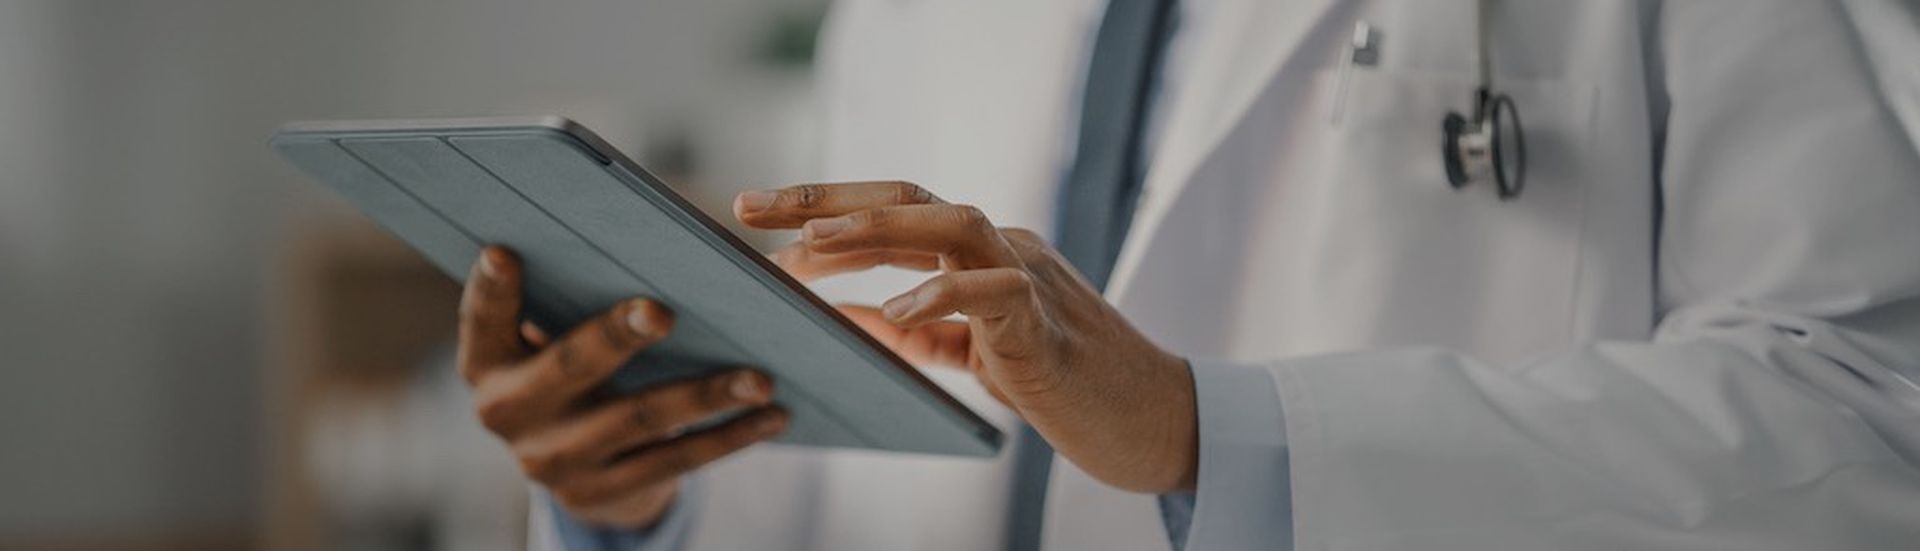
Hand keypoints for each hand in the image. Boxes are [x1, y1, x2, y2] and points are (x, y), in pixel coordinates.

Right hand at [458, 246, 788, 527]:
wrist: (576, 465)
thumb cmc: (574, 364)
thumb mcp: (556, 334)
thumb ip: (575, 295)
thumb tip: (649, 242)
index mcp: (488, 361)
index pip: (483, 320)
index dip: (491, 290)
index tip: (504, 252)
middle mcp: (509, 412)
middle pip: (569, 366)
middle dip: (616, 337)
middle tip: (662, 311)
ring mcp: (553, 460)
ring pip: (637, 419)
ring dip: (705, 396)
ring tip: (760, 377)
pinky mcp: (601, 492)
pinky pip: (673, 462)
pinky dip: (728, 437)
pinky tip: (772, 416)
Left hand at [737, 181, 1197, 492]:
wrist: (1151, 423)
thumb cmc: (1063, 388)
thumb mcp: (967, 356)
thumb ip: (913, 331)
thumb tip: (838, 317)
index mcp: (979, 252)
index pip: (893, 207)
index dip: (822, 206)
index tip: (755, 214)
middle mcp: (1003, 248)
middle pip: (907, 196)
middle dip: (823, 200)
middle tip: (748, 210)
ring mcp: (1031, 278)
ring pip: (951, 222)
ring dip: (874, 228)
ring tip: (811, 248)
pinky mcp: (1048, 325)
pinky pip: (995, 291)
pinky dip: (942, 294)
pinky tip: (897, 311)